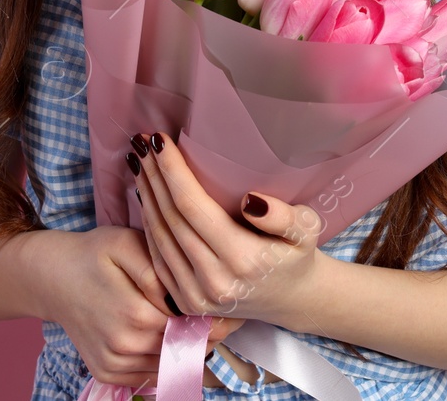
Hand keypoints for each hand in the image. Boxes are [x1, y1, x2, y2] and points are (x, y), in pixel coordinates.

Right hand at [47, 225, 243, 386]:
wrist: (51, 277)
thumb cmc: (93, 254)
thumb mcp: (126, 243)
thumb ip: (159, 269)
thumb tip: (183, 296)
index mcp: (136, 315)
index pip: (195, 328)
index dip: (217, 317)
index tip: (233, 307)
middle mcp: (125, 347)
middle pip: (187, 350)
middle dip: (207, 334)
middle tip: (222, 315)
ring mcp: (114, 364)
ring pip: (171, 365)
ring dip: (187, 349)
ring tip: (195, 323)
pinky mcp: (107, 372)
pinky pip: (151, 375)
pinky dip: (165, 360)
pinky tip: (168, 336)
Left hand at [131, 131, 324, 325]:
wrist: (292, 300)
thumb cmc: (297, 254)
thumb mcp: (307, 229)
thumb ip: (284, 216)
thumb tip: (249, 201)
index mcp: (244, 260)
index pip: (193, 207)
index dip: (172, 171)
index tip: (158, 141)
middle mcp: (215, 282)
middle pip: (171, 219)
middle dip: (153, 177)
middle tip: (141, 143)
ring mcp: (197, 297)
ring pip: (159, 237)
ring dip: (145, 197)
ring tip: (139, 164)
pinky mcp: (185, 304)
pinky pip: (158, 258)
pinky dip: (148, 225)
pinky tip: (145, 198)